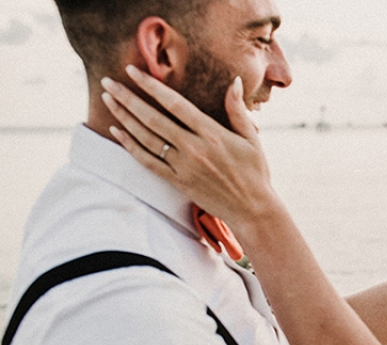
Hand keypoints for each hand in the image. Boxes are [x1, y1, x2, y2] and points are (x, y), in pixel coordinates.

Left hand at [99, 65, 282, 233]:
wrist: (252, 210)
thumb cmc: (255, 172)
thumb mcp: (252, 139)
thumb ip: (238, 109)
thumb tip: (232, 80)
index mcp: (213, 134)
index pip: (176, 104)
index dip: (152, 86)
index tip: (133, 70)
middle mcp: (195, 149)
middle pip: (153, 119)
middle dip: (128, 98)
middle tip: (108, 82)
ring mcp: (184, 167)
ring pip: (147, 138)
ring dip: (124, 118)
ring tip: (107, 100)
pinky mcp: (179, 182)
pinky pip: (149, 162)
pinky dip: (130, 146)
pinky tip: (117, 131)